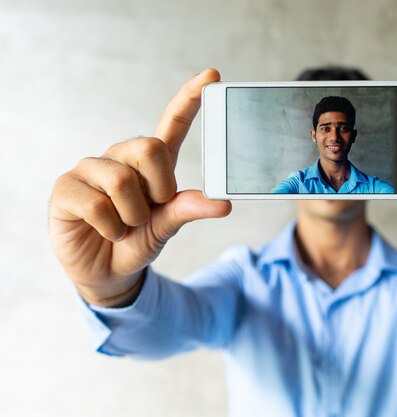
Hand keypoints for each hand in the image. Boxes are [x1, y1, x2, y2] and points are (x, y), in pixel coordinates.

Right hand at [49, 69, 230, 306]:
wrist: (108, 273)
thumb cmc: (138, 241)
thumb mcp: (168, 226)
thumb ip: (188, 210)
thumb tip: (224, 203)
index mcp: (151, 162)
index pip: (172, 123)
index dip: (190, 98)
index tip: (212, 75)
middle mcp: (121, 157)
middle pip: (149, 147)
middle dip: (158, 188)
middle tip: (152, 210)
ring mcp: (90, 169)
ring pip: (122, 181)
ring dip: (133, 216)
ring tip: (126, 226)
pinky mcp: (66, 188)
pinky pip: (97, 205)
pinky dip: (112, 228)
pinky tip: (107, 232)